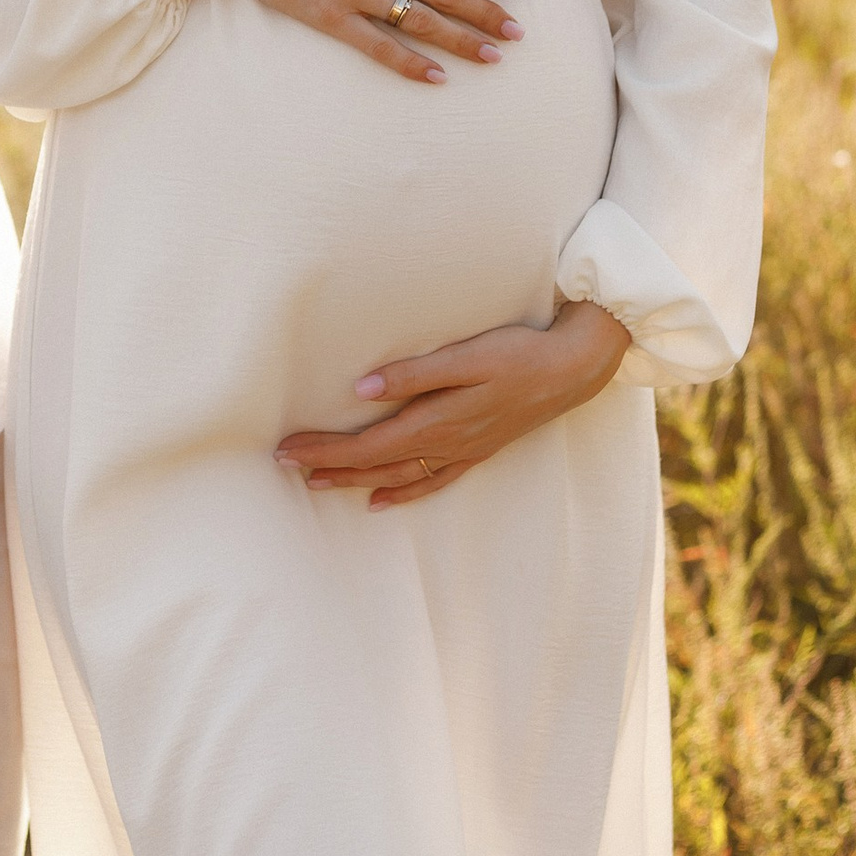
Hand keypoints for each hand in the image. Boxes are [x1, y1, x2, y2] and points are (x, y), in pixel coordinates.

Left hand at [276, 306, 632, 507]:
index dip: (325, 449)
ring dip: (356, 481)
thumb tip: (362, 390)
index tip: (287, 449)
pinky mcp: (477, 450)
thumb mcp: (466, 357)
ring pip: (398, 475)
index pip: (367, 444)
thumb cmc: (517, 355)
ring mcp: (462, 452)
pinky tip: (381, 501)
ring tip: (317, 483)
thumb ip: (414, 374)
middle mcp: (446, 445)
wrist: (572, 370)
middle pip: (374, 463)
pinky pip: (432, 481)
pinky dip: (403, 492)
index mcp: (437, 422)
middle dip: (328, 465)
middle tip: (284, 465)